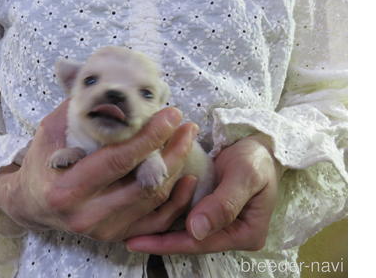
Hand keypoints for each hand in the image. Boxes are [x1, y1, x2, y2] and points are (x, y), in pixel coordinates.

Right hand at [0, 100, 199, 240]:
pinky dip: (177, 201)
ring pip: (155, 201)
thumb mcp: (51, 131)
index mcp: (67, 189)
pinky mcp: (117, 236)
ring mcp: (104, 230)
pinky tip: (188, 177)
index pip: (117, 161)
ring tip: (186, 140)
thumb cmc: (41, 163)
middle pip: (144, 183)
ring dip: (178, 168)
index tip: (171, 114)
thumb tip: (114, 87)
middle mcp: (87, 216)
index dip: (148, 136)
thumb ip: (81, 111)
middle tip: (186, 126)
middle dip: (172, 151)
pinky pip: (157, 223)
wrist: (32, 204)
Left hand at [126, 134, 282, 252]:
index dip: (168, 244)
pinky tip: (146, 209)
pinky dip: (167, 212)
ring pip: (185, 229)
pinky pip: (186, 214)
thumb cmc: (256, 157)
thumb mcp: (245, 175)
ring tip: (130, 225)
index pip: (201, 244)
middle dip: (159, 239)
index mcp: (245, 234)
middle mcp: (231, 233)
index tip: (139, 242)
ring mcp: (220, 221)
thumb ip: (223, 203)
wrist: (259, 143)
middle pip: (190, 240)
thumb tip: (197, 230)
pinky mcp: (210, 208)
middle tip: (127, 237)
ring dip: (160, 228)